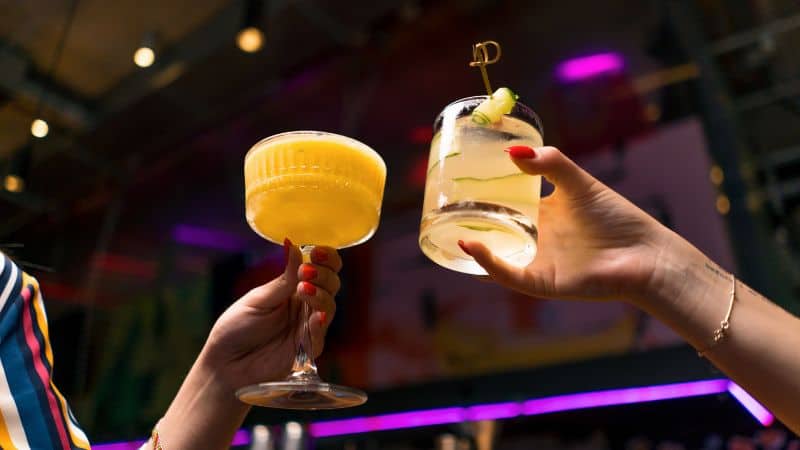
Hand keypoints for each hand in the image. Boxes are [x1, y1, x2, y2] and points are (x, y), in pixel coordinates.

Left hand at [157, 242, 341, 448]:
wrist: (225, 366)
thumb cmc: (236, 330)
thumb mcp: (258, 299)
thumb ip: (283, 279)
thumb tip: (293, 244)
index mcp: (293, 288)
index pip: (320, 268)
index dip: (325, 257)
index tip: (317, 250)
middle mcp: (305, 305)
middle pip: (331, 284)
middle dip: (324, 274)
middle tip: (306, 272)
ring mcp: (308, 327)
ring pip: (330, 306)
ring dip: (321, 294)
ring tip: (303, 289)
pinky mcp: (308, 350)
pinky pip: (321, 334)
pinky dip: (320, 322)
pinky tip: (315, 315)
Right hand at [460, 146, 669, 302]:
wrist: (645, 254)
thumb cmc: (618, 218)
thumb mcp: (579, 183)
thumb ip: (550, 163)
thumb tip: (512, 152)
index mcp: (543, 215)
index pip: (505, 204)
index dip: (482, 195)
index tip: (459, 179)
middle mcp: (536, 239)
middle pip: (494, 232)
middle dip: (468, 222)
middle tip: (442, 204)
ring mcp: (537, 262)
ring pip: (493, 257)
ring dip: (470, 246)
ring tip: (444, 228)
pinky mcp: (542, 282)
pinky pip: (508, 275)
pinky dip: (488, 262)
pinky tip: (471, 244)